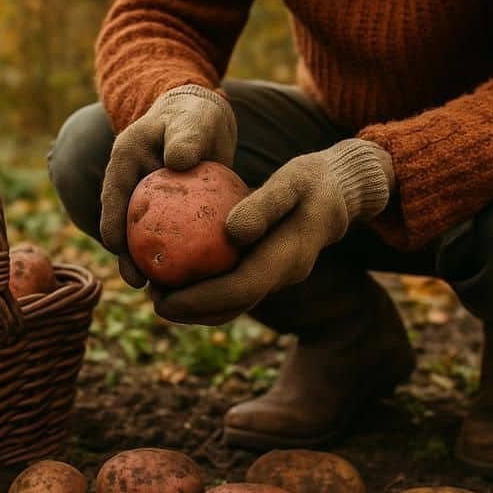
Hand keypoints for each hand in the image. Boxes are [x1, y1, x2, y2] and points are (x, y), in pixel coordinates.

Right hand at [99, 84, 237, 286]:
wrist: (205, 124)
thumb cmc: (196, 117)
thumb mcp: (193, 121)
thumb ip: (185, 137)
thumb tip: (178, 162)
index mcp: (125, 163)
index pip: (113, 195)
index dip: (111, 222)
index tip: (114, 245)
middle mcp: (132, 188)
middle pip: (124, 228)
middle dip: (126, 258)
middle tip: (136, 282)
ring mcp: (149, 207)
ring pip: (146, 242)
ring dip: (150, 268)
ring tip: (160, 293)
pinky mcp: (170, 220)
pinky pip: (171, 243)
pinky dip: (177, 261)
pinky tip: (189, 285)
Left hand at [152, 139, 394, 324]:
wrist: (340, 193)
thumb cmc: (313, 180)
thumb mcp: (293, 181)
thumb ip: (265, 205)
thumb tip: (231, 232)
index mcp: (286, 259)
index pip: (238, 290)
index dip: (200, 300)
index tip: (165, 298)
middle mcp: (280, 277)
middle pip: (231, 307)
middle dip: (191, 311)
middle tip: (153, 301)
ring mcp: (275, 279)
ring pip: (231, 305)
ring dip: (195, 308)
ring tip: (158, 294)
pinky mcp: (267, 273)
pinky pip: (233, 291)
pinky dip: (205, 292)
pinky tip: (177, 276)